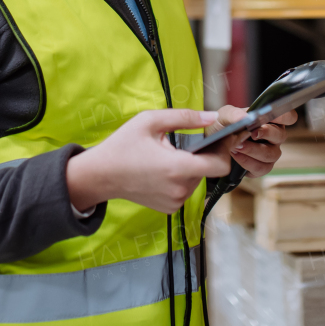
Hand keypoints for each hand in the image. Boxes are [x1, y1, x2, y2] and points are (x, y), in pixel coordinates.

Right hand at [66, 109, 230, 213]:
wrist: (100, 176)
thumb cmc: (123, 146)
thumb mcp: (150, 121)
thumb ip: (184, 117)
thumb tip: (212, 117)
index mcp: (177, 167)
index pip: (220, 166)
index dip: (224, 150)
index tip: (220, 138)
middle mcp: (180, 189)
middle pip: (208, 170)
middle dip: (202, 155)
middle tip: (184, 143)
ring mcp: (175, 202)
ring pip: (197, 180)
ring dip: (190, 167)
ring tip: (168, 157)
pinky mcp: (169, 208)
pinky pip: (185, 190)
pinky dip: (180, 179)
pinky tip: (162, 170)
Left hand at [208, 105, 296, 176]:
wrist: (212, 147)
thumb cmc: (223, 127)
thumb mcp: (224, 116)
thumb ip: (234, 114)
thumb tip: (245, 117)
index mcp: (269, 120)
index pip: (288, 116)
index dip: (284, 116)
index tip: (271, 116)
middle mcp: (273, 137)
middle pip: (281, 136)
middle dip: (266, 134)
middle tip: (251, 133)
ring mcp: (269, 153)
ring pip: (272, 154)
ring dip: (254, 150)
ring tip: (236, 146)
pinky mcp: (261, 167)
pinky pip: (262, 168)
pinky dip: (248, 162)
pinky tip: (236, 156)